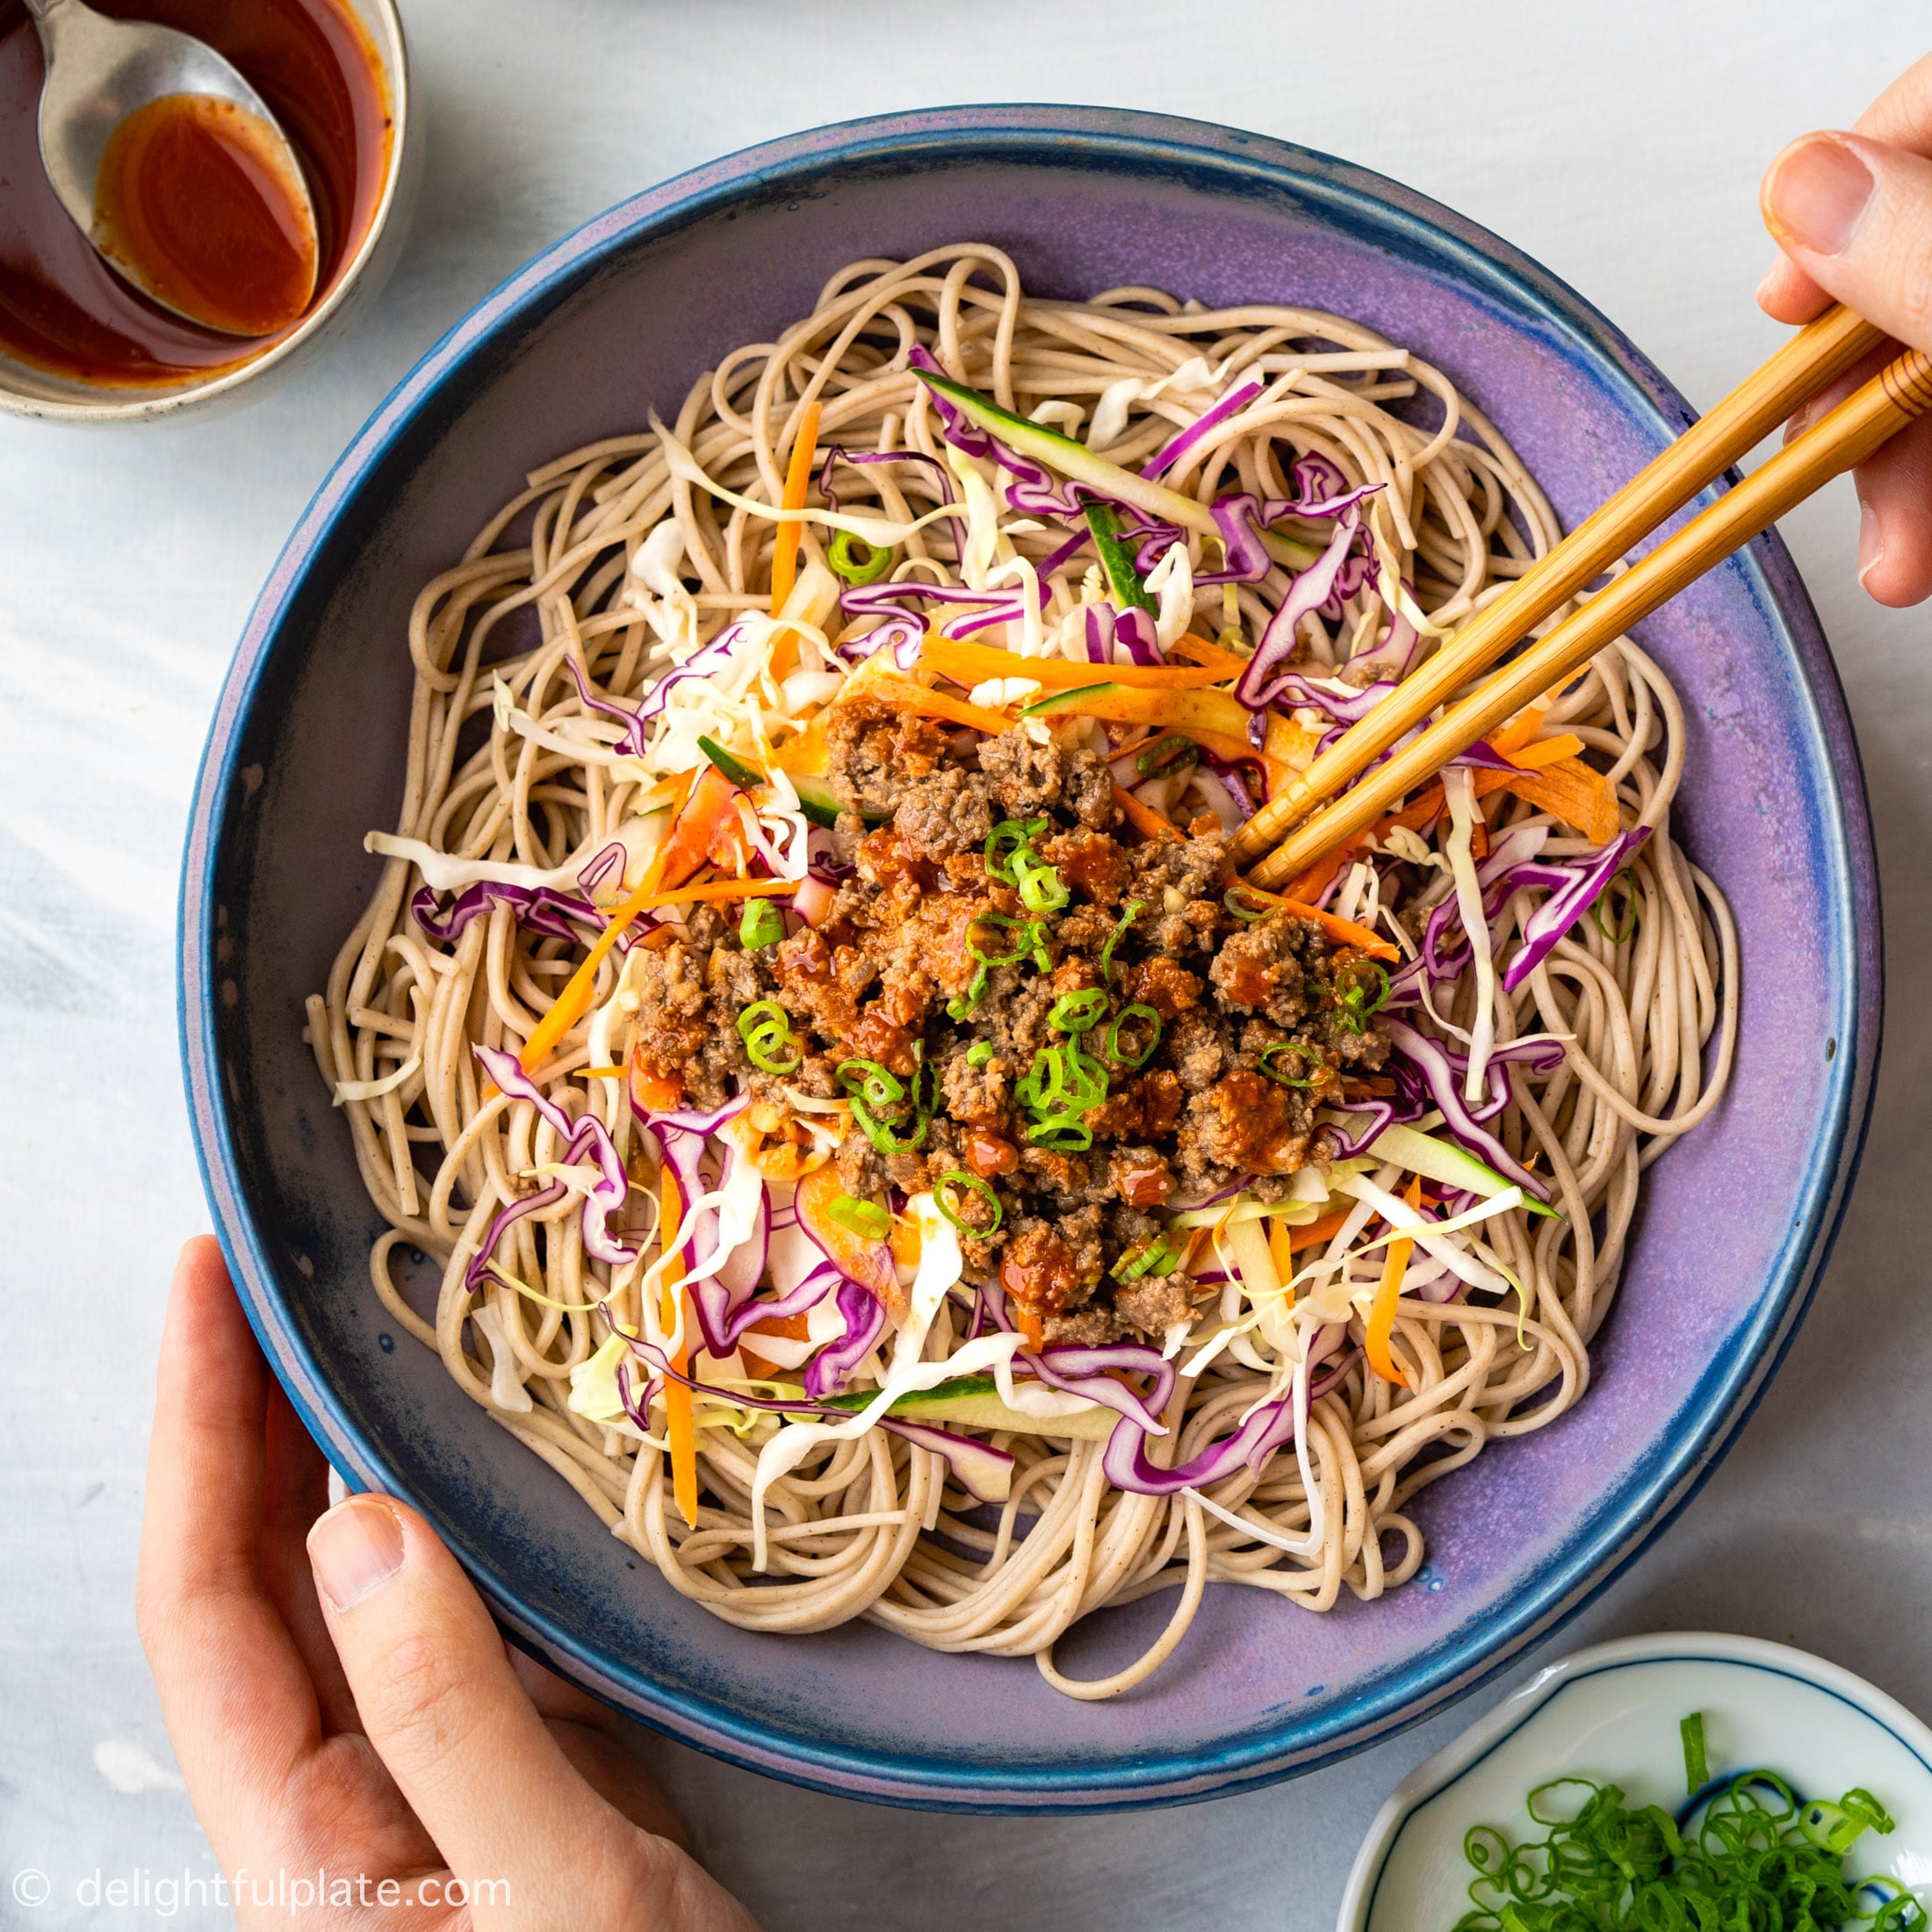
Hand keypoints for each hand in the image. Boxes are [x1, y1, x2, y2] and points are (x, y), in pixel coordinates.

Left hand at [137, 1237, 759, 1930]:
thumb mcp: (554, 1902)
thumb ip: (452, 1723)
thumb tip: (366, 1529)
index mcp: (304, 1854)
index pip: (207, 1607)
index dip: (192, 1434)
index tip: (203, 1288)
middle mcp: (346, 1807)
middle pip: (256, 1584)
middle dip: (241, 1418)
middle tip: (263, 1271)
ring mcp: (436, 1785)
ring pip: (355, 1591)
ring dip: (338, 1454)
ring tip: (349, 1328)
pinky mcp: (527, 1769)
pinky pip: (460, 1616)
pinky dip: (454, 1513)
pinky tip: (474, 1453)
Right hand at [1757, 51, 1931, 606]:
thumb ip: (1928, 251)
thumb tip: (1805, 185)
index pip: (1924, 118)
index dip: (1841, 197)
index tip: (1783, 299)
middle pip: (1916, 257)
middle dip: (1859, 386)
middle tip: (1818, 469)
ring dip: (1895, 464)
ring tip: (1894, 562)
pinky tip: (1918, 537)